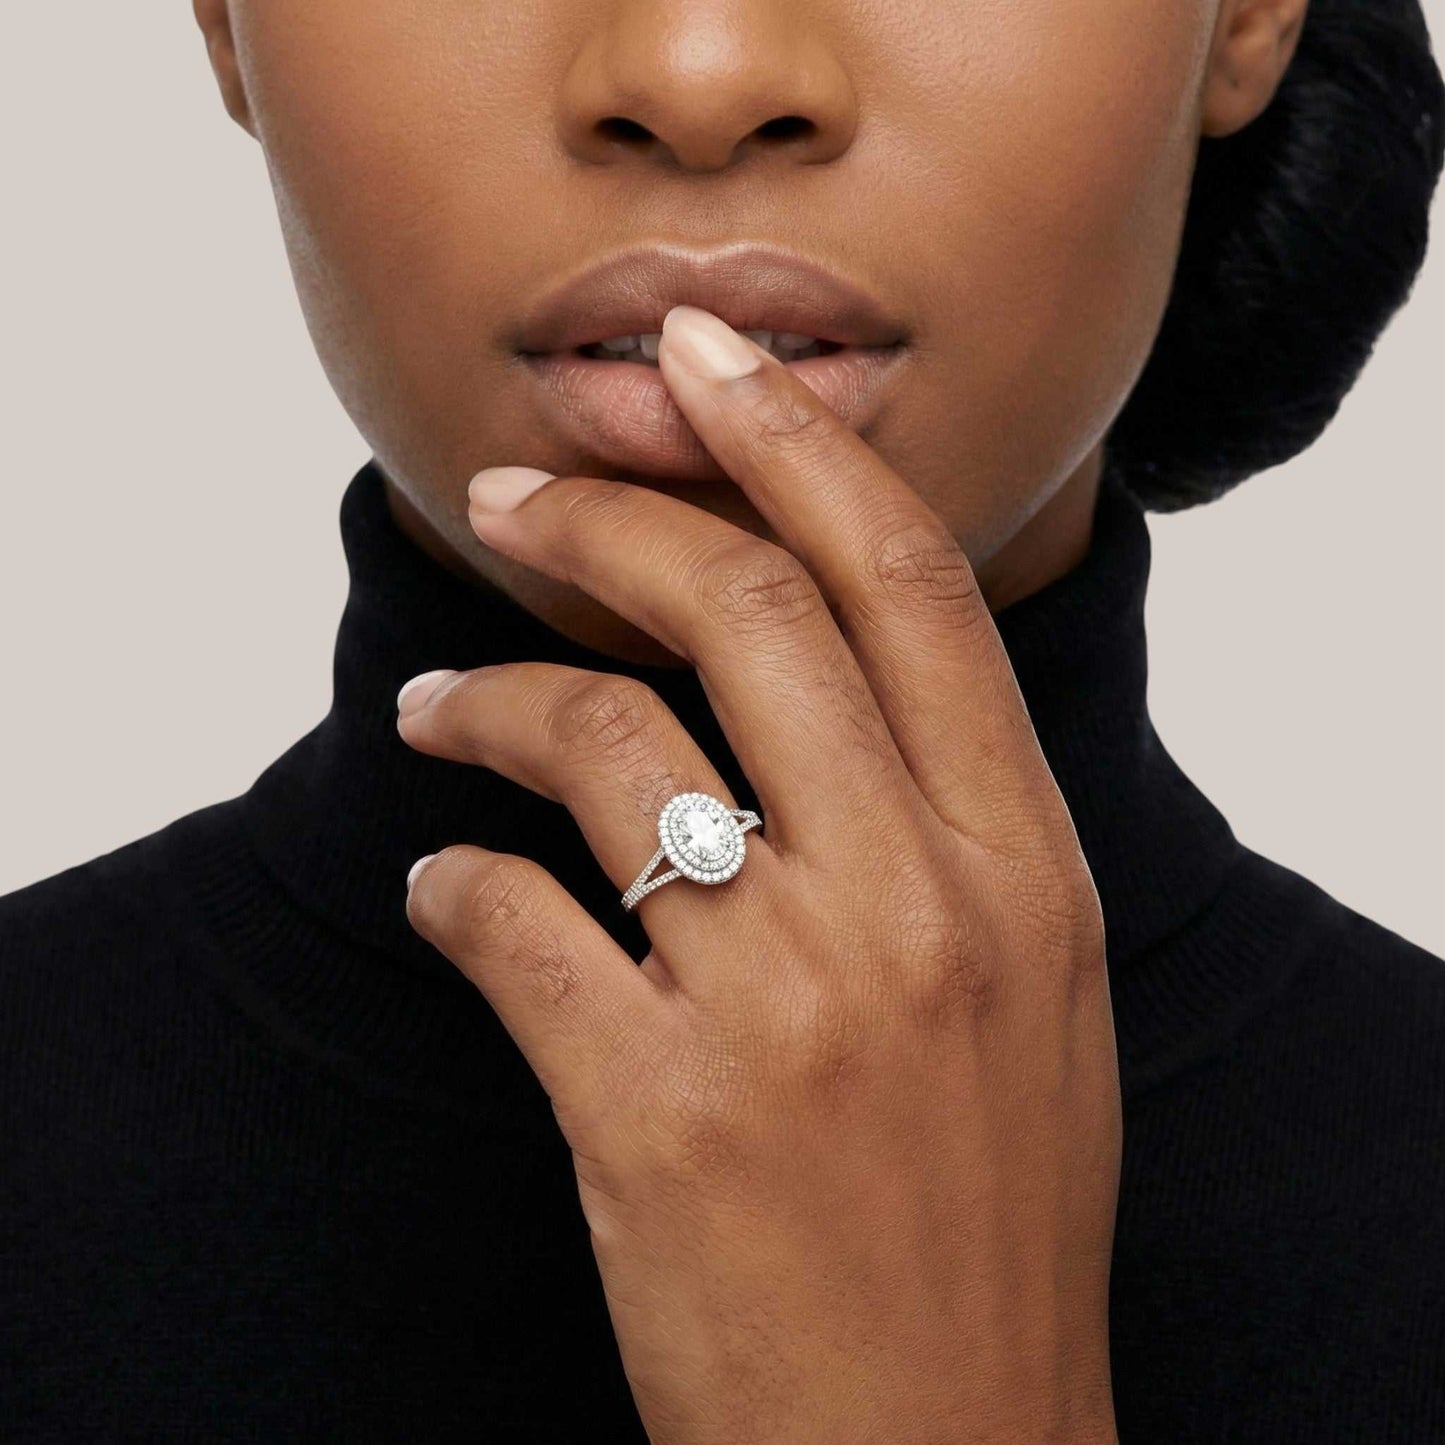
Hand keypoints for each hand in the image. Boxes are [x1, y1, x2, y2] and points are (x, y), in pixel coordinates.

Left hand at [398, 305, 1120, 1443]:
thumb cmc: (986, 1213)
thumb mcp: (1031, 991)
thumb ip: (948, 827)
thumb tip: (818, 691)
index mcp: (1025, 867)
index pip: (907, 586)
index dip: (798, 445)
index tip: (705, 364)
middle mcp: (917, 907)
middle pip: (742, 613)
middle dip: (607, 518)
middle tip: (512, 494)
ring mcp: (787, 1007)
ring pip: (600, 746)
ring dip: (486, 703)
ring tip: (432, 714)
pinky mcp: (653, 1112)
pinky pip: (510, 923)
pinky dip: (453, 893)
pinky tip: (448, 903)